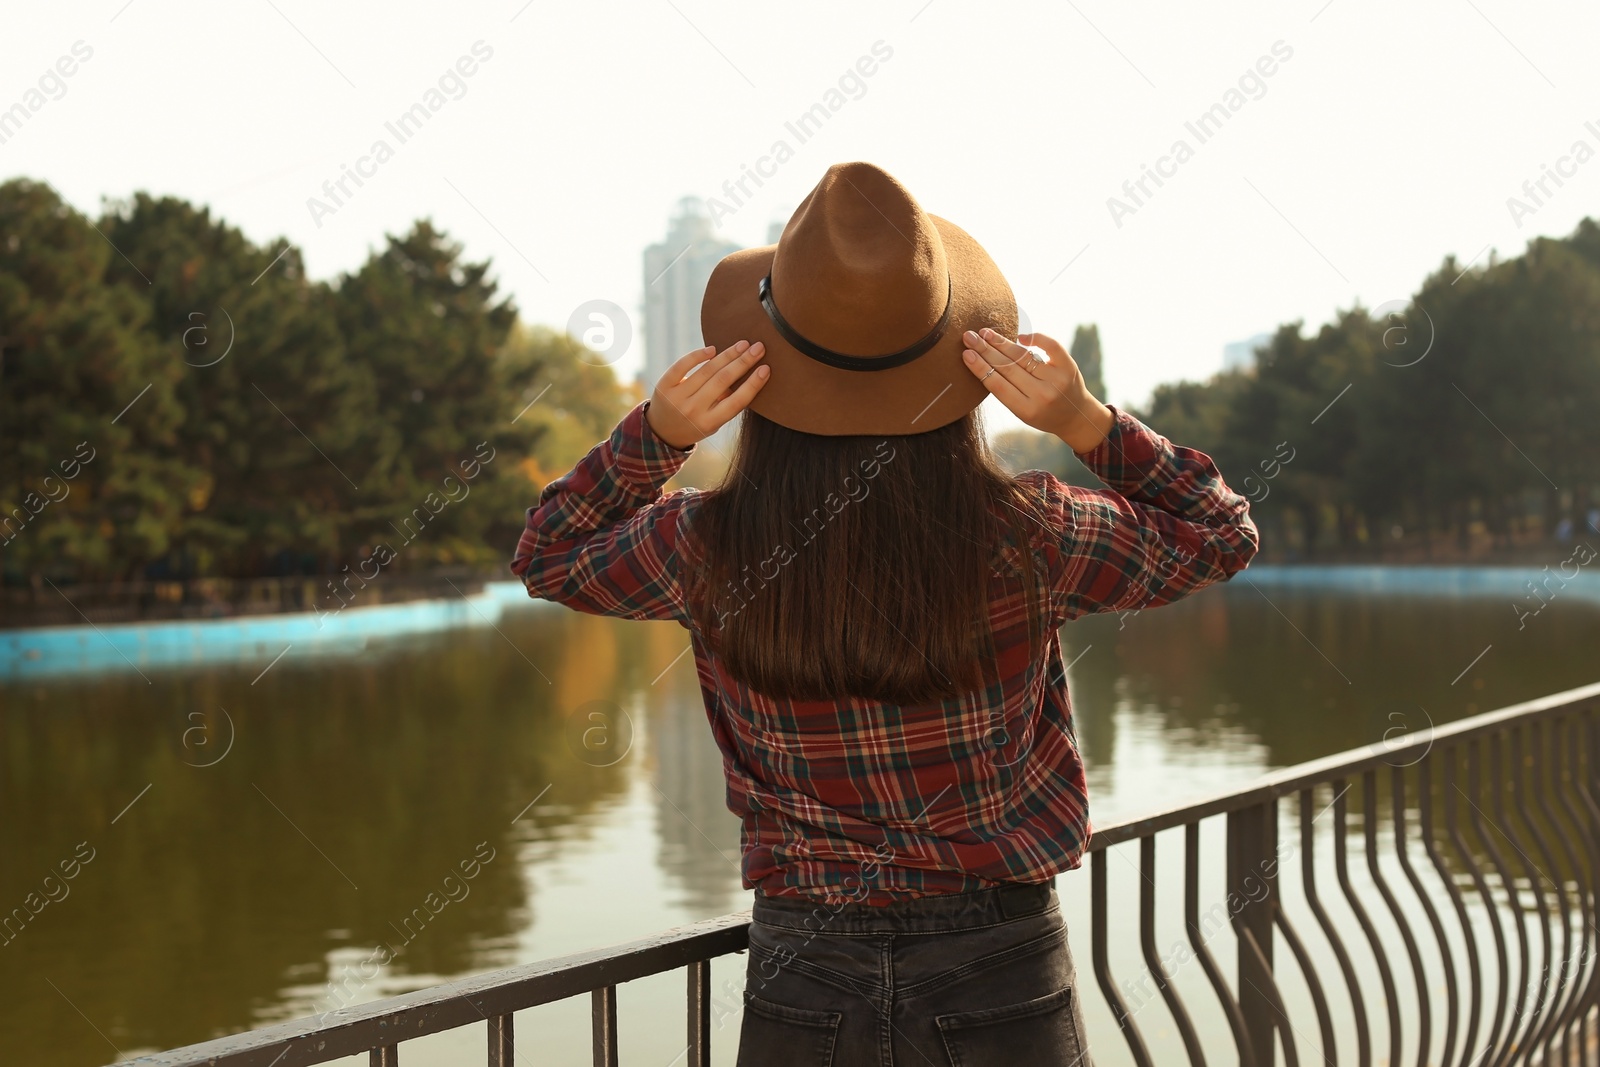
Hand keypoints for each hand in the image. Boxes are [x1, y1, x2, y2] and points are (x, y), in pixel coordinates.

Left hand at [647, 340, 769, 449]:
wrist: (661, 432)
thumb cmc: (696, 424)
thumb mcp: (713, 423)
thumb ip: (726, 404)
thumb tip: (746, 374)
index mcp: (709, 423)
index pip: (736, 401)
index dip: (753, 384)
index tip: (766, 368)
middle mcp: (693, 411)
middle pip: (723, 381)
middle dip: (743, 362)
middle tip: (758, 347)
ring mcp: (677, 398)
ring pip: (706, 371)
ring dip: (727, 355)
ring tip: (742, 344)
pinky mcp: (664, 386)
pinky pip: (682, 366)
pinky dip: (698, 355)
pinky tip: (713, 349)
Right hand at [962, 328, 1113, 453]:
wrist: (1077, 417)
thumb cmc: (1043, 414)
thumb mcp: (1022, 412)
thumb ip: (1006, 392)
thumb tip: (984, 359)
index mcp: (1026, 410)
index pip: (998, 385)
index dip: (980, 368)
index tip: (966, 354)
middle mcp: (1042, 395)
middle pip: (1007, 367)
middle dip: (985, 350)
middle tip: (969, 336)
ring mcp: (1057, 379)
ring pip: (1023, 356)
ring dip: (1002, 342)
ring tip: (985, 333)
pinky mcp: (1069, 366)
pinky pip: (1050, 345)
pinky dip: (1034, 338)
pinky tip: (1020, 336)